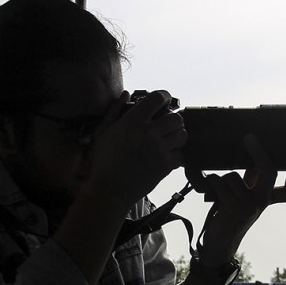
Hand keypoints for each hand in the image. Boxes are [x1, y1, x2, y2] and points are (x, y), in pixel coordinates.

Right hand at [83, 90, 187, 208]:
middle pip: (177, 118)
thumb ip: (115, 110)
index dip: (164, 96)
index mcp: (134, 121)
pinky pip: (181, 155)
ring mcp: (159, 149)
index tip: (163, 101)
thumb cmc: (104, 161)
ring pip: (182, 135)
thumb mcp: (103, 131)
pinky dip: (177, 155)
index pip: (158, 98)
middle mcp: (149, 132)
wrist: (110, 189)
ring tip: (169, 140)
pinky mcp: (165, 165)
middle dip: (174, 120)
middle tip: (167, 125)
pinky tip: (167, 157)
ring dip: (178, 136)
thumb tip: (125, 94)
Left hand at [197, 134, 285, 263]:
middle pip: (269, 172)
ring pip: (233, 176)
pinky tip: (210, 194)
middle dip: (258, 152)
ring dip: (221, 180)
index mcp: (267, 200)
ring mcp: (249, 206)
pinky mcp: (234, 209)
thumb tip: (253, 159)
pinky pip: (221, 183)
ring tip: (218, 193)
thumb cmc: (230, 216)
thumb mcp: (245, 199)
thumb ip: (252, 182)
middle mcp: (262, 203)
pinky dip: (212, 183)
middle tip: (249, 137)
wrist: (219, 243)